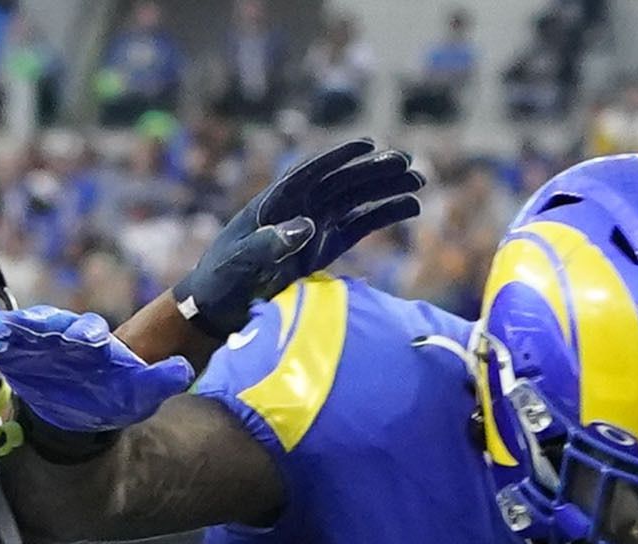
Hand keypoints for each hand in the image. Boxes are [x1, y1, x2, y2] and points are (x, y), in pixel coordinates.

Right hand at [0, 307, 192, 440]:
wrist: (83, 413)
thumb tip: (181, 371)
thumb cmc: (111, 398)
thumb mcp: (141, 392)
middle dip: (28, 325)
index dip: (84, 334)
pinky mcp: (8, 354)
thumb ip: (160, 380)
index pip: (86, 332)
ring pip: (7, 331)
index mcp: (90, 341)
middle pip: (41, 324)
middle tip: (15, 329)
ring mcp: (30, 342)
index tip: (84, 339)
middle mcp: (58, 335)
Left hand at [174, 138, 426, 338]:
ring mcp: (314, 226)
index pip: (312, 172)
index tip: (368, 144)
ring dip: (386, 189)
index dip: (339, 157)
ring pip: (357, 199)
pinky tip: (410, 206)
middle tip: (407, 161)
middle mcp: (299, 207)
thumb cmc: (222, 280)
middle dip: (374, 170)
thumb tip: (307, 224)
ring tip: (419, 180)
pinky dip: (384, 215)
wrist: (218, 306)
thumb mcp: (241, 262)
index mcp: (275, 202)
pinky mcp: (324, 247)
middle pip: (342, 181)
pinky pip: (360, 225)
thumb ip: (270, 244)